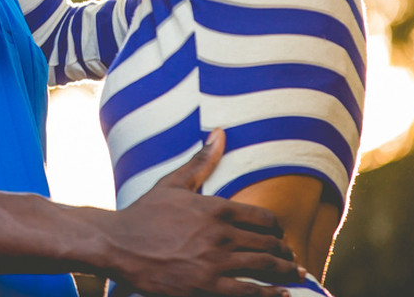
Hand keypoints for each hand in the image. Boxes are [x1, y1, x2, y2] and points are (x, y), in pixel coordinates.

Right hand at [103, 130, 302, 296]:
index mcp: (216, 208)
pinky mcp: (206, 286)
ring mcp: (215, 263)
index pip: (263, 218)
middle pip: (268, 244)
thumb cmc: (145, 213)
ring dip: (283, 271)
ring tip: (294, 275)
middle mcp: (221, 235)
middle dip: (284, 251)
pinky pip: (247, 292)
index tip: (279, 233)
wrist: (119, 244)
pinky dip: (268, 294)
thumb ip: (201, 161)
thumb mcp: (173, 183)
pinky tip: (280, 295)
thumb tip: (220, 133)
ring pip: (263, 267)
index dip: (276, 227)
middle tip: (291, 258)